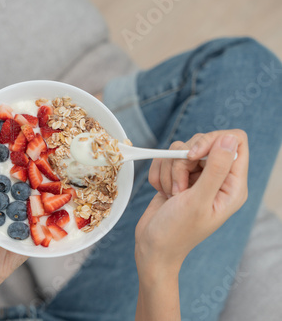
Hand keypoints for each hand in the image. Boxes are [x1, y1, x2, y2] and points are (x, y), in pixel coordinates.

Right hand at [135, 130, 248, 272]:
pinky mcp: (177, 177)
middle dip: (183, 162)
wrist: (153, 247)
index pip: (233, 141)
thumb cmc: (177, 232)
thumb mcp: (198, 200)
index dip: (212, 141)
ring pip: (180, 150)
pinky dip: (159, 174)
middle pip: (203, 142)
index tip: (193, 155)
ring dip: (169, 171)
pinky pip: (166, 160)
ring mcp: (196, 177)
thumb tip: (228, 139)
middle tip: (180, 188)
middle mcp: (217, 178)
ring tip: (171, 195)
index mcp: (232, 185)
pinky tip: (162, 193)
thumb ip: (216, 168)